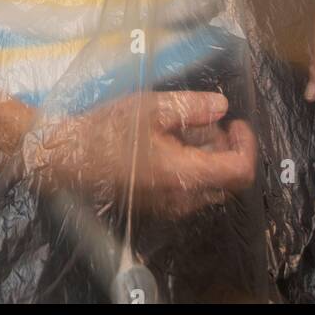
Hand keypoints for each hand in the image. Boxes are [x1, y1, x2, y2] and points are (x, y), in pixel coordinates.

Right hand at [47, 90, 256, 217]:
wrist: (67, 158)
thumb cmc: (107, 130)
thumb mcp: (151, 107)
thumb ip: (191, 107)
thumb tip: (223, 107)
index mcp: (185, 175)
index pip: (240, 171)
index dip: (247, 145)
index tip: (236, 122)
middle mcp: (183, 199)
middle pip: (226, 179)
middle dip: (225, 147)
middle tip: (205, 119)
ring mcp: (169, 207)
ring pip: (208, 185)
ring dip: (207, 156)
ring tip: (182, 127)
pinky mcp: (156, 206)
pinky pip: (189, 189)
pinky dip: (190, 166)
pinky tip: (167, 143)